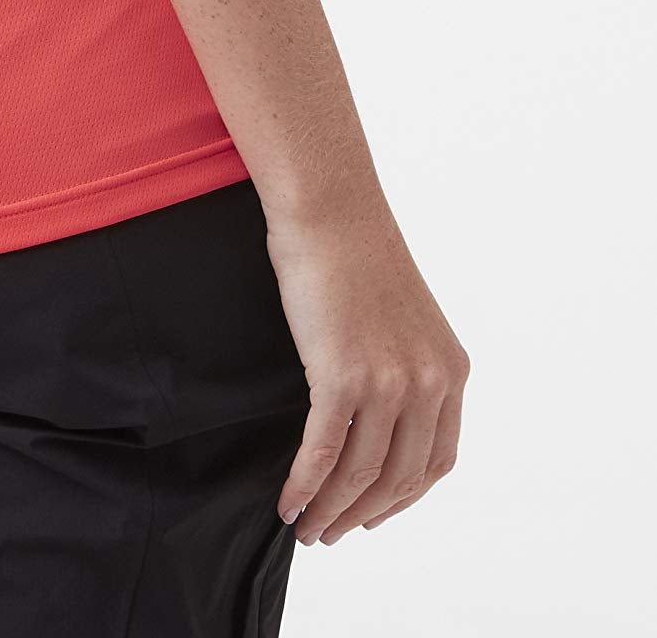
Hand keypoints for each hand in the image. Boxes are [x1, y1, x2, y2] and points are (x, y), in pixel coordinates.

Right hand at [267, 197, 467, 544]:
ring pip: (361, 475)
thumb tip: (375, 418)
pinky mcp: (343, 376)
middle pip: (399, 479)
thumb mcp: (398, 318)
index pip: (436, 461)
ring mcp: (389, 381)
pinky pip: (324, 452)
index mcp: (451, 370)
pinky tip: (287, 501)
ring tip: (306, 528)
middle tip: (331, 533)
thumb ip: (401, 368)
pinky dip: (304, 486)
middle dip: (362, 516)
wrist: (328, 207)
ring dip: (330, 512)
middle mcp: (430, 383)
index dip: (402, 498)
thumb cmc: (351, 251)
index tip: (371, 514)